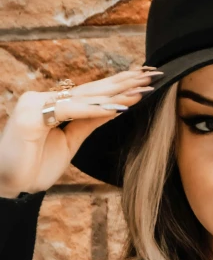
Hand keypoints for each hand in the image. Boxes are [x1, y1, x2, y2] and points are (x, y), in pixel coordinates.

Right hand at [0, 68, 162, 195]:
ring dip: (115, 92)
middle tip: (152, 74)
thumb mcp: (70, 143)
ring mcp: (35, 105)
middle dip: (123, 81)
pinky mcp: (30, 117)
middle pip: (91, 89)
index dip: (118, 85)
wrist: (9, 185)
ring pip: (83, 97)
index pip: (91, 93)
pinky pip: (69, 111)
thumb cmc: (34, 166)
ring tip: (142, 87)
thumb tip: (114, 107)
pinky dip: (94, 110)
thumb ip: (88, 123)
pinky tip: (117, 107)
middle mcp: (44, 98)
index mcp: (52, 104)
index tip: (145, 81)